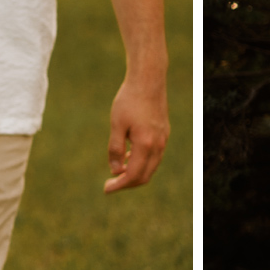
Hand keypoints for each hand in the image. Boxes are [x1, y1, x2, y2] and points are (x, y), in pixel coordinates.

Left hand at [103, 71, 169, 192]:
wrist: (148, 80)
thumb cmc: (129, 100)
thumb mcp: (117, 124)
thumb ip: (116, 149)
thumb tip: (115, 171)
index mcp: (145, 144)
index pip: (133, 175)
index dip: (119, 185)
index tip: (106, 189)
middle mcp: (158, 145)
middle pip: (144, 176)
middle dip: (127, 183)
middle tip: (109, 183)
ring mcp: (163, 139)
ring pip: (151, 167)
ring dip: (135, 173)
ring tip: (118, 170)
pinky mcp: (164, 133)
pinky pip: (154, 156)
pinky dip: (142, 162)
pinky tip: (129, 156)